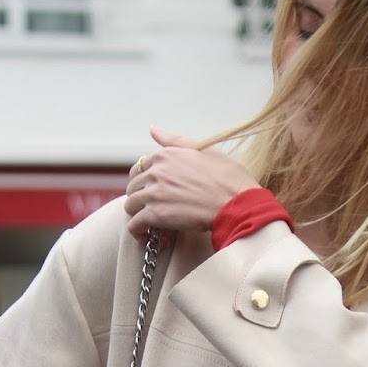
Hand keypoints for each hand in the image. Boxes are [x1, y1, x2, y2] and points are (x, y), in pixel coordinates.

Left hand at [124, 126, 258, 239]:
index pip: (141, 167)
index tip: (157, 193)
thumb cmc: (228, 178)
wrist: (238, 203)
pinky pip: (134, 224)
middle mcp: (155, 171)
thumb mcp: (204, 150)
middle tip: (155, 210)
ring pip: (130, 205)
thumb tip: (153, 129)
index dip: (147, 182)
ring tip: (153, 226)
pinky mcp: (155, 215)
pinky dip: (139, 232)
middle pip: (133, 186)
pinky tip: (150, 237)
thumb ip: (175, 140)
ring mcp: (154, 193)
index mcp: (165, 155)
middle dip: (141, 198)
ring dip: (139, 216)